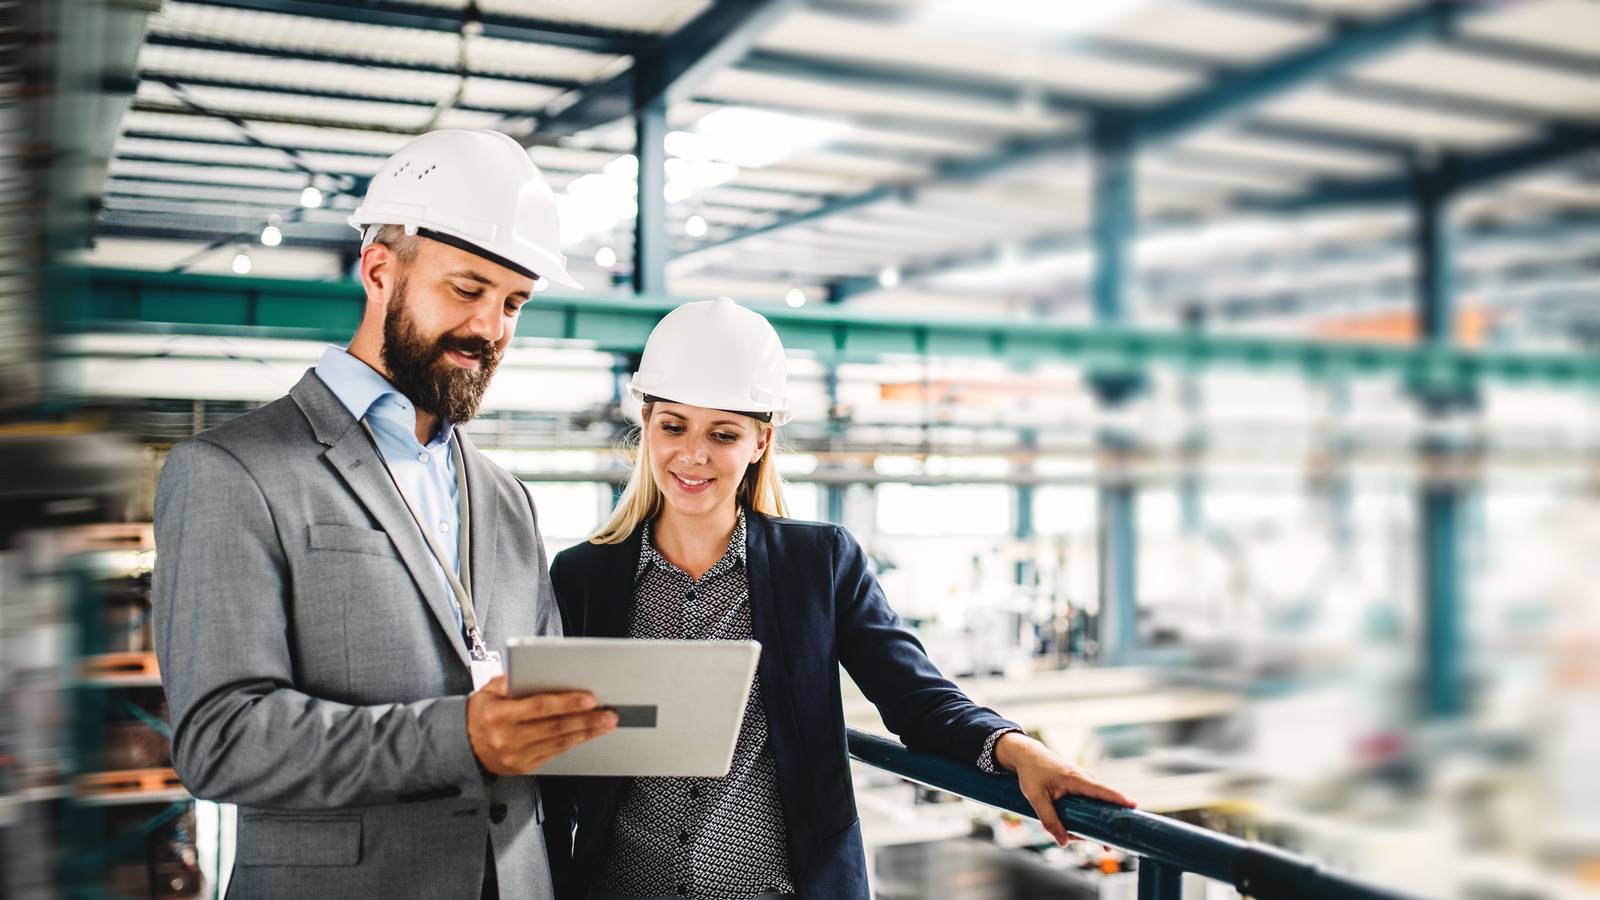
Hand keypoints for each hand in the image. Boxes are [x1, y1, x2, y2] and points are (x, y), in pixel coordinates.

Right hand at [467, 676, 617, 775]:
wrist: (461, 746)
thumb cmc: (479, 714)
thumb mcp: (485, 692)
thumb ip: (505, 681)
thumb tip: (524, 672)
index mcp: (498, 715)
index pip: (539, 706)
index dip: (567, 702)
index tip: (589, 698)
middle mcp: (507, 737)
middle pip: (555, 727)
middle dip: (586, 719)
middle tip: (608, 713)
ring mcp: (515, 755)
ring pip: (558, 742)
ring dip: (586, 732)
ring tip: (605, 723)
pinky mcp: (523, 767)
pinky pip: (554, 754)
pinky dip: (573, 743)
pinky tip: (587, 735)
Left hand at [994, 732, 1135, 845]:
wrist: (1027, 756)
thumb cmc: (1032, 773)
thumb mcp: (1036, 798)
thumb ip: (1049, 819)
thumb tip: (1063, 842)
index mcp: (1076, 779)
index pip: (1101, 790)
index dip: (1118, 798)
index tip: (1133, 806)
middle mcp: (1084, 780)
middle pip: (1103, 804)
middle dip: (1106, 825)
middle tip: (1108, 847)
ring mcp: (1083, 783)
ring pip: (1095, 807)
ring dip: (1091, 824)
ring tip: (1081, 838)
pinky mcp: (1079, 787)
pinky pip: (1088, 804)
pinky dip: (1085, 817)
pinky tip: (1074, 830)